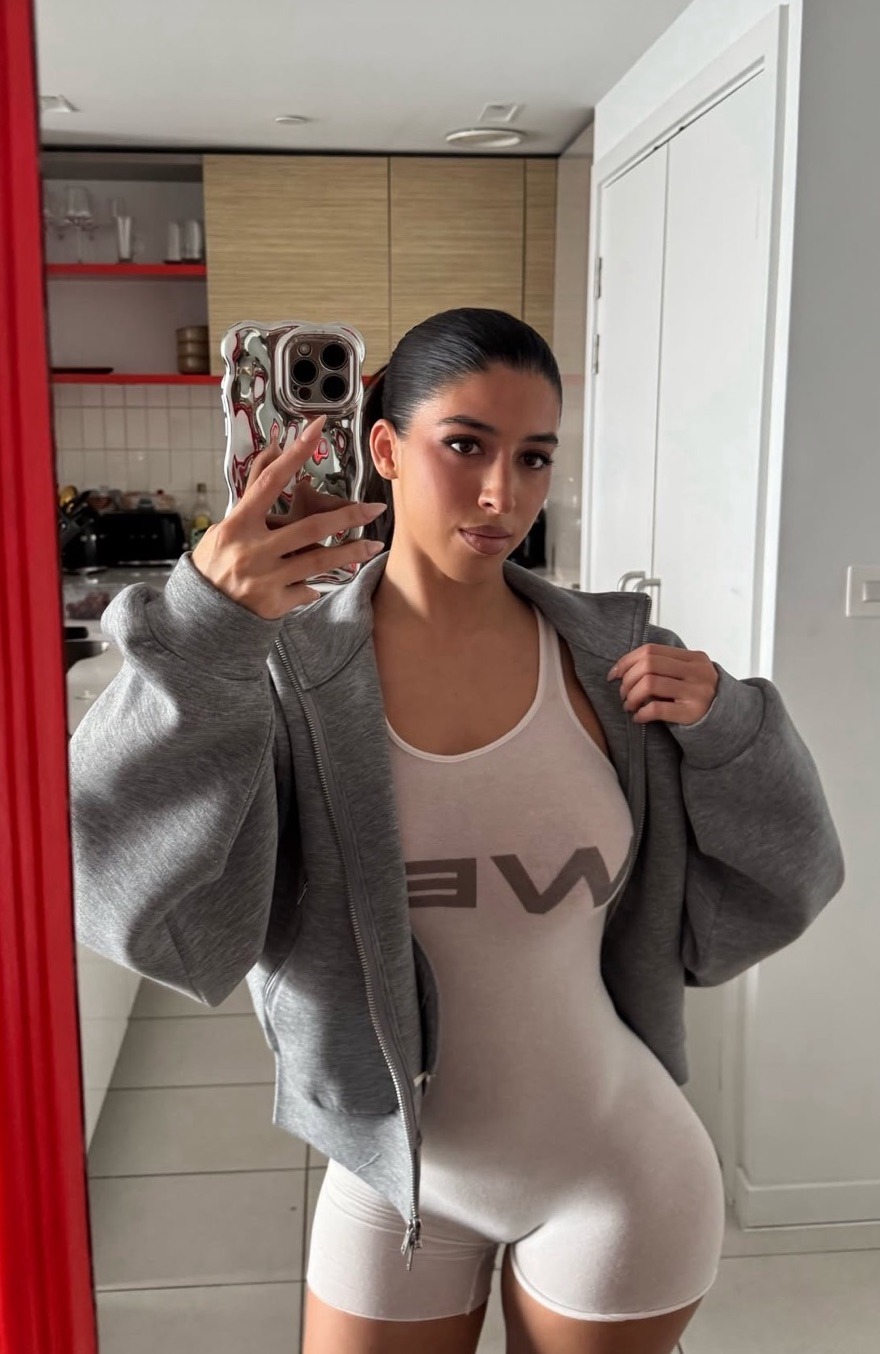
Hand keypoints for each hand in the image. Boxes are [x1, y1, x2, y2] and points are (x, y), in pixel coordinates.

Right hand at [191, 416, 385, 618]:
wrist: (201, 612)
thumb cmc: (216, 562)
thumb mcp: (227, 524)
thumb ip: (253, 492)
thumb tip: (275, 450)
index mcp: (238, 525)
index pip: (270, 481)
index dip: (294, 454)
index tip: (317, 430)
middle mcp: (252, 550)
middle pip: (310, 527)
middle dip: (348, 517)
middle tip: (375, 509)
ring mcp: (265, 579)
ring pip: (319, 561)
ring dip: (351, 552)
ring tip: (373, 544)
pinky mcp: (274, 603)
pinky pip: (307, 589)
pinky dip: (316, 583)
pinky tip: (321, 580)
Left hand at [607, 643, 718, 725]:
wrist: (729, 722)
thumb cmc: (698, 698)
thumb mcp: (689, 675)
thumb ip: (666, 667)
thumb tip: (624, 668)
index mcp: (694, 658)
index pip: (651, 650)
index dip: (627, 661)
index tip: (614, 674)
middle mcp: (697, 671)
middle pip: (648, 664)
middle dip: (628, 679)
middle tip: (622, 693)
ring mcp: (696, 691)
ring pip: (649, 683)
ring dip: (631, 696)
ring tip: (629, 705)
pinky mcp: (692, 713)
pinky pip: (656, 708)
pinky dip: (641, 713)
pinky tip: (639, 717)